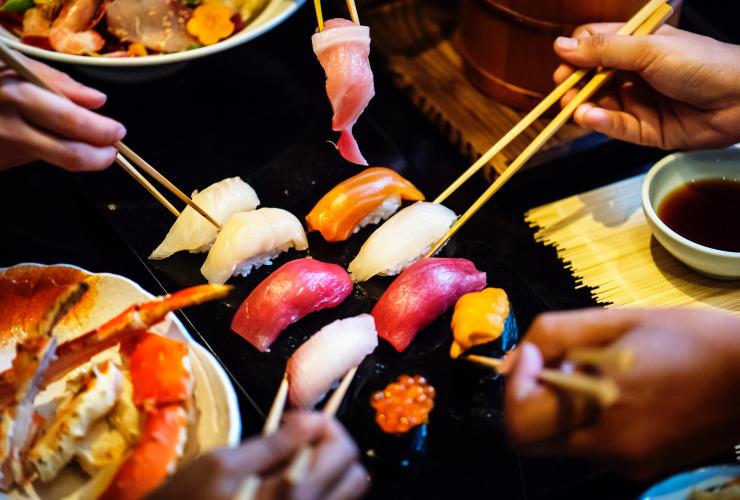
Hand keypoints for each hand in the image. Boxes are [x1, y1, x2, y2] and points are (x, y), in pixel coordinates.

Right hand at [0, 52, 124, 170]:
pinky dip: (55, 155)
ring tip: (96, 152)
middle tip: (112, 153)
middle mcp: (10, 125)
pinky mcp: (1, 161)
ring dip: (83, 159)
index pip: (70, 120)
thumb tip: (99, 101)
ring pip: (55, 161)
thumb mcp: (16, 67)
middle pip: (68, 153)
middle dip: (100, 156)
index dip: (101, 130)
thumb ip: (58, 82)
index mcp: (17, 93)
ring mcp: (4, 147)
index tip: (118, 132)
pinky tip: (61, 146)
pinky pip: (35, 160)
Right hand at [149, 411, 368, 499]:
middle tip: (301, 437)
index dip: (323, 423)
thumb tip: (311, 420)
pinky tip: (290, 482)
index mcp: (289, 495)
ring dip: (329, 469)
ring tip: (295, 460)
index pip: (341, 450)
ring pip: (348, 493)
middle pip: (356, 474)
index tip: (296, 420)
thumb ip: (272, 444)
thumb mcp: (220, 466)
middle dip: (333, 446)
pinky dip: (319, 489)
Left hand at [504, 308, 739, 478]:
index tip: (535, 355)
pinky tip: (619, 391)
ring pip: (559, 442)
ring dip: (558, 408)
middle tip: (552, 364)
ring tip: (596, 371)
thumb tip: (515, 359)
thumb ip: (556, 335)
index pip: (521, 423)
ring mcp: (626, 462)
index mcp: (602, 405)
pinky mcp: (642, 468)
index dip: (514, 387)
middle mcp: (609, 446)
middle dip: (528, 401)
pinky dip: (586, 420)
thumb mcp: (619, 319)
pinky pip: (591, 447)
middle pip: (532, 440)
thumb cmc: (691, 338)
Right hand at [553, 24, 739, 148]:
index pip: (595, 46)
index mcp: (637, 45)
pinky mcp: (645, 131)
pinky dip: (601, 123)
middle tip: (564, 90)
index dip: (577, 54)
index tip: (564, 63)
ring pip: (600, 105)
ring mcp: (639, 102)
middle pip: (592, 79)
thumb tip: (560, 45)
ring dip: (583, 105)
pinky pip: (617, 127)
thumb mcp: (649, 49)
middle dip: (575, 85)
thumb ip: (604, 49)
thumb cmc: (701, 63)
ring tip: (573, 107)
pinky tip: (588, 117)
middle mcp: (635, 73)